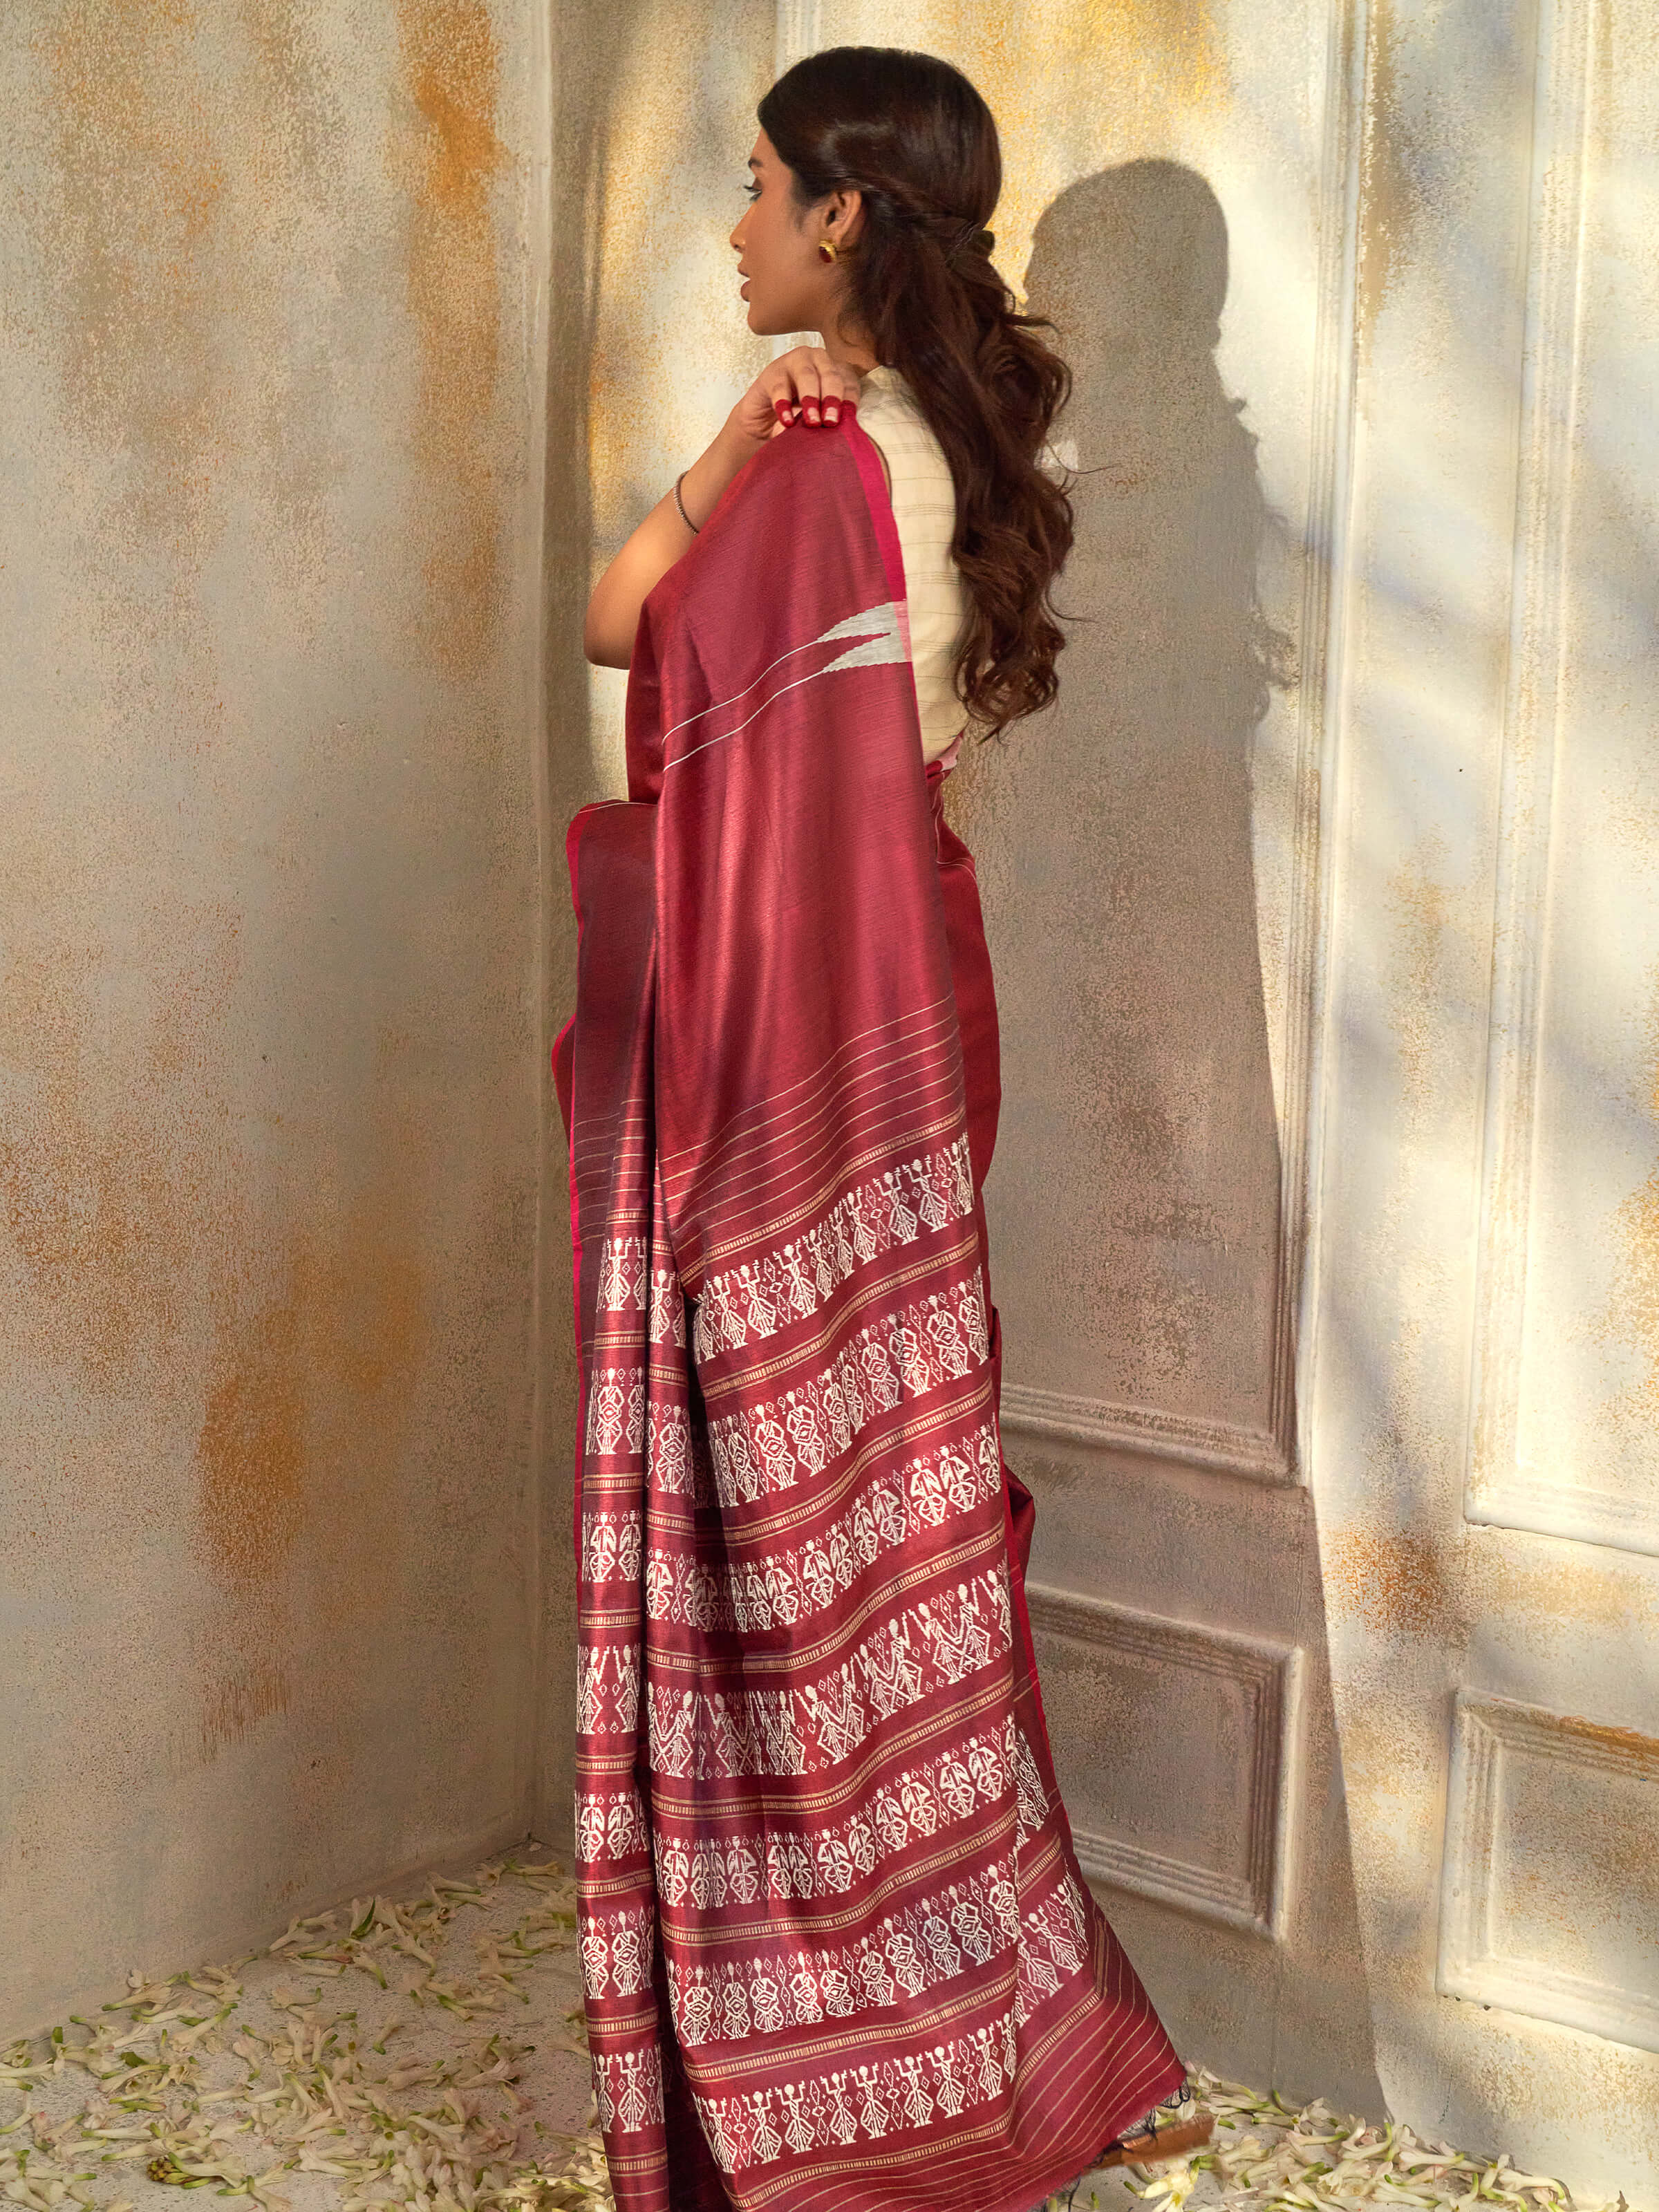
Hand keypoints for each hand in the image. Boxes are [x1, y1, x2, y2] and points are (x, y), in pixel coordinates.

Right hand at [727, 345, 862, 444]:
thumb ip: (830, 422)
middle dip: (832, 398)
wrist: (765, 422)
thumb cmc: (798, 418)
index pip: (849, 383)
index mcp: (835, 371)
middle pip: (830, 375)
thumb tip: (843, 436)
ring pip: (806, 376)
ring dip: (811, 399)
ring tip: (813, 422)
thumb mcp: (819, 420)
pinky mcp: (772, 373)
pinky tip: (788, 422)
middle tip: (831, 422)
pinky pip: (779, 387)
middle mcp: (817, 360)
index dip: (850, 401)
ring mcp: (793, 362)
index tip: (850, 423)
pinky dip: (784, 405)